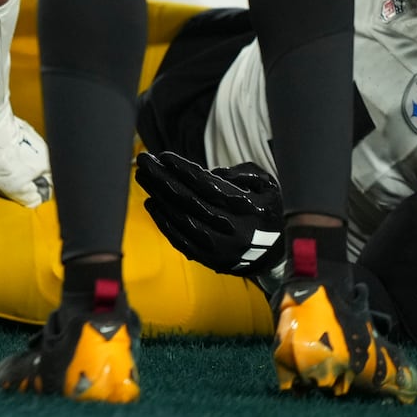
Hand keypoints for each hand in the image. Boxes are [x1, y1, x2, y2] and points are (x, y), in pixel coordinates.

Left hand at [135, 150, 283, 274]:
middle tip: (144, 161)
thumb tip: (213, 173)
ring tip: (143, 177)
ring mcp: (219, 247)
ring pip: (181, 219)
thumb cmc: (265, 212)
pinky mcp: (208, 260)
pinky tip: (151, 204)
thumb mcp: (267, 186)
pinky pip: (180, 240)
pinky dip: (163, 222)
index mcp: (247, 208)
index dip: (183, 170)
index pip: (207, 185)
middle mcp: (232, 229)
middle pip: (189, 200)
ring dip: (158, 196)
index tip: (163, 156)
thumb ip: (243, 173)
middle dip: (163, 179)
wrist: (274, 255)